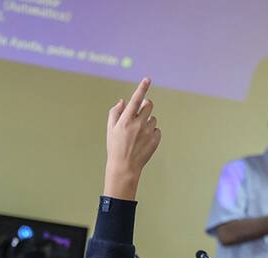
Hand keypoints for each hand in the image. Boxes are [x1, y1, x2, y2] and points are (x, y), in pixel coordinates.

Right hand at [104, 78, 161, 199]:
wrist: (124, 167)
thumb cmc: (115, 147)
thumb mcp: (110, 129)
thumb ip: (115, 112)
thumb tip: (124, 100)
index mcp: (126, 120)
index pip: (136, 100)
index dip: (142, 88)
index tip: (147, 79)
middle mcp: (138, 124)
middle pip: (149, 105)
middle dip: (146, 106)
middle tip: (141, 113)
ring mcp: (148, 132)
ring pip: (153, 118)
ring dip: (148, 122)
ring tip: (139, 134)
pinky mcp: (155, 140)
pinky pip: (157, 130)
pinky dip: (152, 132)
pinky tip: (144, 141)